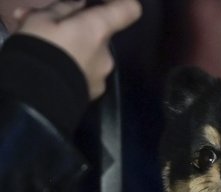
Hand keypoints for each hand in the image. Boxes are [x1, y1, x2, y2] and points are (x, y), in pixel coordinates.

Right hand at [14, 0, 141, 99]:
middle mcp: (107, 53)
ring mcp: (102, 76)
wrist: (35, 97)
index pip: (129, 10)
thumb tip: (79, 5)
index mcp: (97, 30)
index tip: (106, 1)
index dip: (121, 2)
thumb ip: (63, 9)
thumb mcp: (40, 19)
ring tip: (42, 50)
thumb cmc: (39, 49)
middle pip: (99, 34)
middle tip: (45, 28)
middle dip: (75, 29)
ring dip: (70, 49)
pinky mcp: (94, 93)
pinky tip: (51, 70)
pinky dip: (72, 68)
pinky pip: (85, 72)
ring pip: (89, 54)